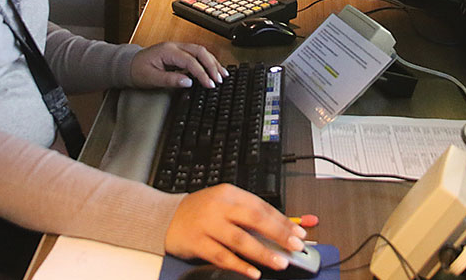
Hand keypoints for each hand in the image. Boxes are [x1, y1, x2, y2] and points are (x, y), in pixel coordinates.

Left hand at [130, 42, 227, 88]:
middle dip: (212, 65)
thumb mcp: (151, 78)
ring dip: (213, 62)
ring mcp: (178, 47)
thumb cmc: (137, 71)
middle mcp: (175, 46)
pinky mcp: (179, 52)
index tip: (210, 84)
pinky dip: (207, 61)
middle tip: (220, 79)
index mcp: (168, 51)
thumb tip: (189, 82)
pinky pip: (197, 54)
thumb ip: (170, 80)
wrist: (128, 65)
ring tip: (223, 74)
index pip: (190, 61)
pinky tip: (214, 69)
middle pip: (200, 51)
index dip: (202, 73)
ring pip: (201, 51)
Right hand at [165, 184, 307, 278]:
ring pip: (240, 239)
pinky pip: (221, 255)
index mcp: (230, 194)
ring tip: (279, 262)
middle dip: (278, 233)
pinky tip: (252, 271)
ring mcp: (207, 224)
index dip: (283, 221)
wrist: (166, 217)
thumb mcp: (225, 205)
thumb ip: (249, 216)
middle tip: (294, 246)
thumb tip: (281, 230)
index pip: (262, 206)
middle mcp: (219, 207)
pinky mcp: (197, 242)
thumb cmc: (201, 211)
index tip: (299, 233)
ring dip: (262, 253)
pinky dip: (239, 265)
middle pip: (254, 219)